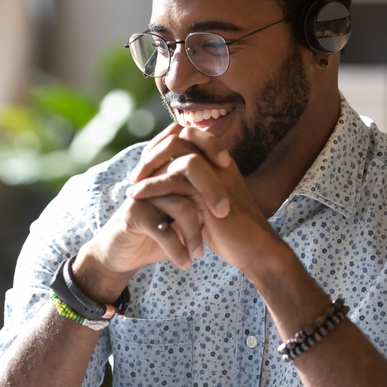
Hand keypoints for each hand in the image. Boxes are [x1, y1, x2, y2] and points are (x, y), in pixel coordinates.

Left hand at [126, 124, 279, 273]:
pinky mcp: (209, 192)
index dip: (164, 145)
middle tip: (136, 173)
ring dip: (149, 166)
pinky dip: (150, 186)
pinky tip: (136, 196)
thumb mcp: (208, 205)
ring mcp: (216, 174)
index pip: (188, 136)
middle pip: (180, 136)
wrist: (253, 250)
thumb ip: (193, 189)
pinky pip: (174, 179)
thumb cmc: (231, 232)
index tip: (146, 165)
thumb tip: (167, 183)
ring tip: (132, 184)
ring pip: (176, 153)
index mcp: (220, 162)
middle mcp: (218, 162)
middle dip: (153, 152)